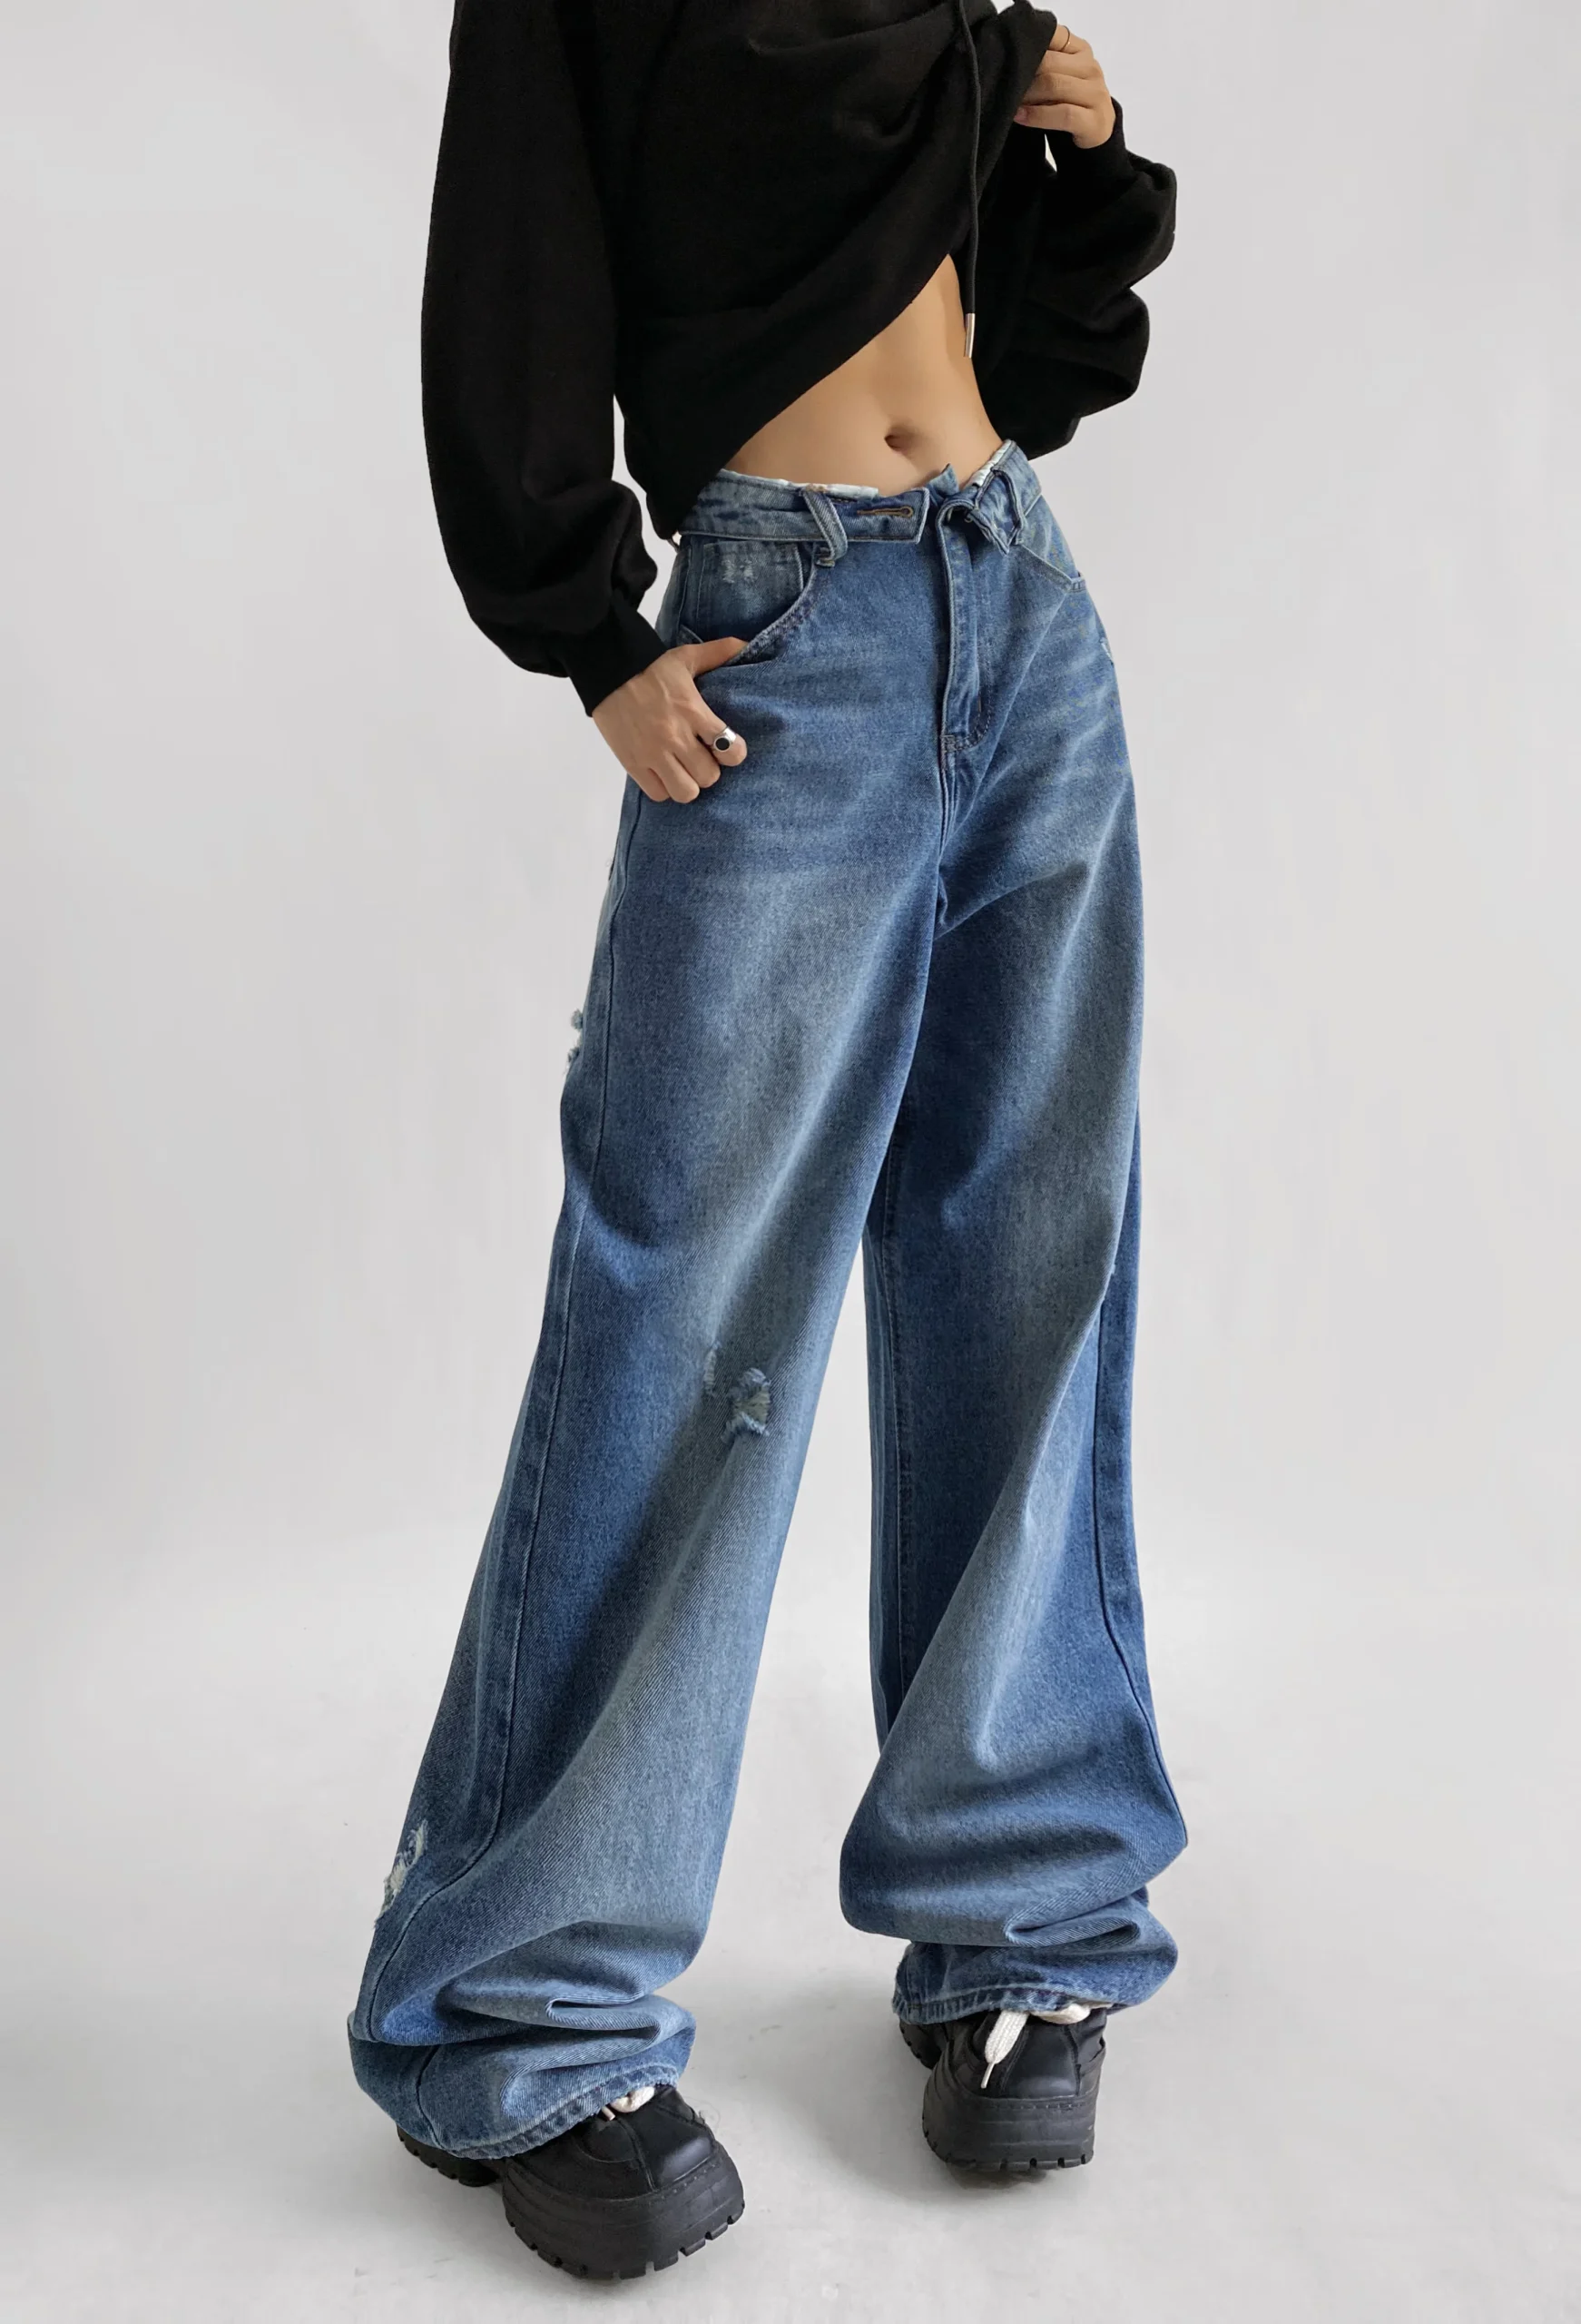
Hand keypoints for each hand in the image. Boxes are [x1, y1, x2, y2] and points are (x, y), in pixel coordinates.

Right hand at [592, 638, 750, 803]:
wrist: (606, 670)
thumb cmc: (650, 668)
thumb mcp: (686, 657)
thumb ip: (719, 653)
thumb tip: (747, 644)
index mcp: (692, 711)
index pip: (729, 748)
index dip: (733, 752)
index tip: (727, 746)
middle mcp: (675, 736)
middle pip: (709, 776)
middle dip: (709, 770)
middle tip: (701, 759)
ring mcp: (652, 753)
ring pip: (686, 792)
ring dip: (688, 784)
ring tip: (683, 771)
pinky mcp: (632, 763)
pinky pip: (658, 793)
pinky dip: (664, 788)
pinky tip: (663, 773)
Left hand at [1013, 23, 1115, 148]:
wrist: (1095, 136)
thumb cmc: (1068, 104)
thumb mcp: (1056, 78)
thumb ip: (1043, 64)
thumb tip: (1008, 61)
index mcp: (1081, 51)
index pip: (1053, 35)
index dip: (1029, 47)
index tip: (1008, 61)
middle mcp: (1091, 68)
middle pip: (1049, 62)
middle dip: (1024, 75)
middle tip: (1005, 87)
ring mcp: (1096, 94)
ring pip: (1054, 85)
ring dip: (1028, 95)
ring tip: (1011, 103)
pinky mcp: (1095, 121)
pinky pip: (1063, 113)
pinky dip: (1037, 116)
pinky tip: (1021, 117)